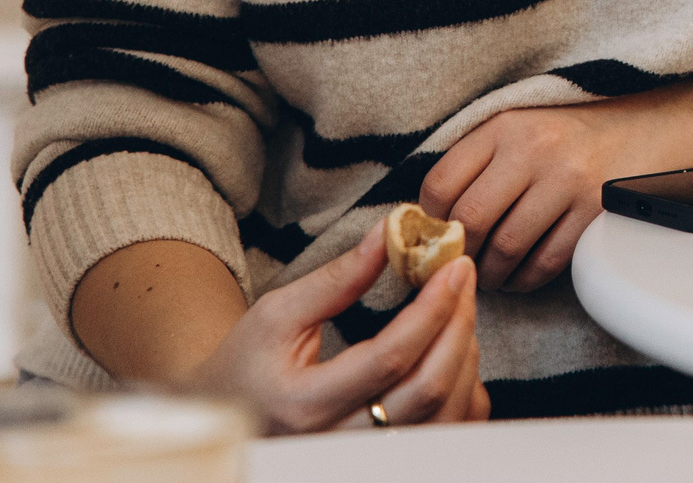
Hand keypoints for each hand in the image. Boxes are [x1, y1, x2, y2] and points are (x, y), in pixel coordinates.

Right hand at [173, 228, 490, 432]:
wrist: (227, 418)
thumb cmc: (247, 364)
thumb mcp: (277, 314)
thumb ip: (337, 278)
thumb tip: (389, 232)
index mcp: (305, 405)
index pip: (390, 357)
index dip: (432, 308)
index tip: (454, 266)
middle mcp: (338, 441)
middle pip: (427, 388)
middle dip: (458, 325)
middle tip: (464, 277)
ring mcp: (365, 459)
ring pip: (444, 415)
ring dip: (465, 355)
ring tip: (457, 309)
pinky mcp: (384, 462)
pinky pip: (446, 433)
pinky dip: (465, 392)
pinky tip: (453, 353)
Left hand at [423, 67, 692, 292]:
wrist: (654, 121)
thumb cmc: (577, 130)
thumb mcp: (523, 125)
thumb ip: (479, 161)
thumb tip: (430, 217)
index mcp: (505, 124)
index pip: (441, 182)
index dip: (429, 220)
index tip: (435, 234)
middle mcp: (533, 148)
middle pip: (470, 220)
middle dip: (460, 254)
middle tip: (461, 265)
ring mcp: (567, 179)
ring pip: (507, 247)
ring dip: (493, 274)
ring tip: (491, 275)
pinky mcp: (595, 209)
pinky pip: (546, 262)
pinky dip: (527, 280)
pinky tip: (522, 276)